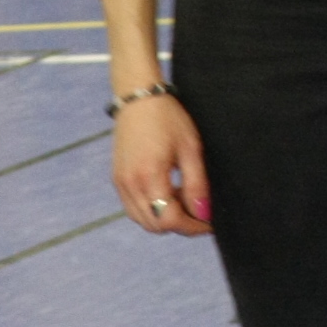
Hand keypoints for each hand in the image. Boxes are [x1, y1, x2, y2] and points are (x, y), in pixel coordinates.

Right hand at [113, 95, 211, 234]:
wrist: (138, 99)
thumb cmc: (168, 119)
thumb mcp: (191, 149)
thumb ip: (197, 184)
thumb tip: (203, 213)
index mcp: (149, 176)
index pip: (169, 219)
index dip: (192, 226)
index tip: (209, 222)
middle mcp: (130, 184)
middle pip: (155, 225)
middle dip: (180, 225)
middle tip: (199, 211)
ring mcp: (120, 183)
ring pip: (142, 220)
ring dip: (164, 218)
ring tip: (183, 199)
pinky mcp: (117, 179)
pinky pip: (133, 208)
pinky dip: (151, 209)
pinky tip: (166, 193)